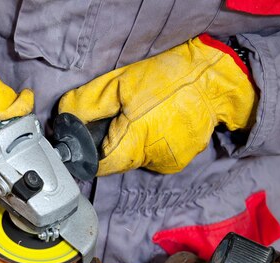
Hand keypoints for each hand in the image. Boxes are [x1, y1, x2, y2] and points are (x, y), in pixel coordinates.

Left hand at [59, 35, 256, 175]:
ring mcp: (167, 163)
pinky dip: (150, 144)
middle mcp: (150, 160)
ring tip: (142, 119)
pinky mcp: (179, 161)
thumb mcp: (120, 83)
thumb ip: (88, 103)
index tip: (85, 141)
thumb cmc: (166, 79)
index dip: (88, 154)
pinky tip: (158, 125)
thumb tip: (64, 117)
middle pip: (116, 162)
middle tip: (120, 120)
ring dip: (131, 144)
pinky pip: (153, 156)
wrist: (216, 81)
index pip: (98, 166)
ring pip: (135, 159)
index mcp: (133, 143)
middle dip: (111, 144)